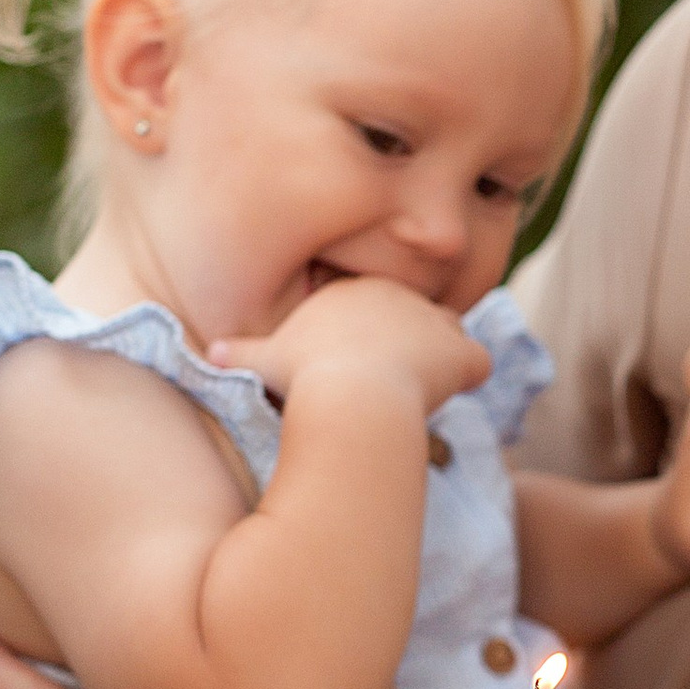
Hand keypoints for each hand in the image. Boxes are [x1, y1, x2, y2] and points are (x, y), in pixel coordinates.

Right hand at [212, 274, 493, 421]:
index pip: (373, 304)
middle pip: (411, 315)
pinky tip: (451, 396)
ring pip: (448, 332)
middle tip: (386, 382)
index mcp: (351, 291)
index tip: (358, 365)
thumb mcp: (262, 362)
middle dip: (406, 343)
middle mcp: (396, 293)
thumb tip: (212, 354)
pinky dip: (469, 377)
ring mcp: (431, 319)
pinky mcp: (458, 350)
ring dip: (439, 357)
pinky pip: (477, 362)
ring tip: (417, 390)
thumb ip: (240, 354)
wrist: (347, 397)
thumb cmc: (301, 378)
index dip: (370, 335)